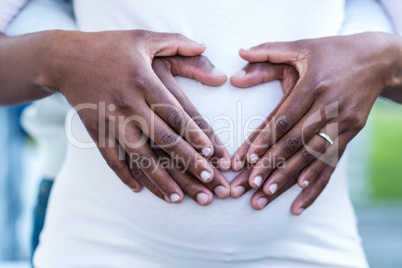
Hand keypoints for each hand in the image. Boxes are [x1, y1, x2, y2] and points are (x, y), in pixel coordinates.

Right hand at [42, 30, 230, 202]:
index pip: (175, 113)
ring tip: (179, 198)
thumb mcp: (143, 37)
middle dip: (188, 161)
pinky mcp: (95, 130)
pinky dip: (124, 175)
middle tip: (209, 180)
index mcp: (144, 81)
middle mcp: (129, 104)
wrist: (65, 57)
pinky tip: (138, 190)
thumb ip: (176, 41)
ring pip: (139, 156)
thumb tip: (203, 44)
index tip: (211, 153)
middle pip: (164, 139)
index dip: (194, 134)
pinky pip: (110, 158)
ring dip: (160, 179)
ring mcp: (111, 120)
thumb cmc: (109, 46)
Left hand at [230, 32, 401, 212]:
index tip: (245, 161)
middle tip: (250, 186)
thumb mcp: (302, 46)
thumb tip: (240, 53)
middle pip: (296, 142)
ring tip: (267, 195)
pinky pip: (333, 160)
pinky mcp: (352, 131)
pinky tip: (301, 195)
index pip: (284, 119)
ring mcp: (343, 121)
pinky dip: (317, 179)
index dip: (263, 141)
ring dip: (289, 177)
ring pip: (312, 156)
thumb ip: (270, 50)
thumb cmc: (333, 51)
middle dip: (271, 166)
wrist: (378, 58)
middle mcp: (329, 106)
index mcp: (313, 84)